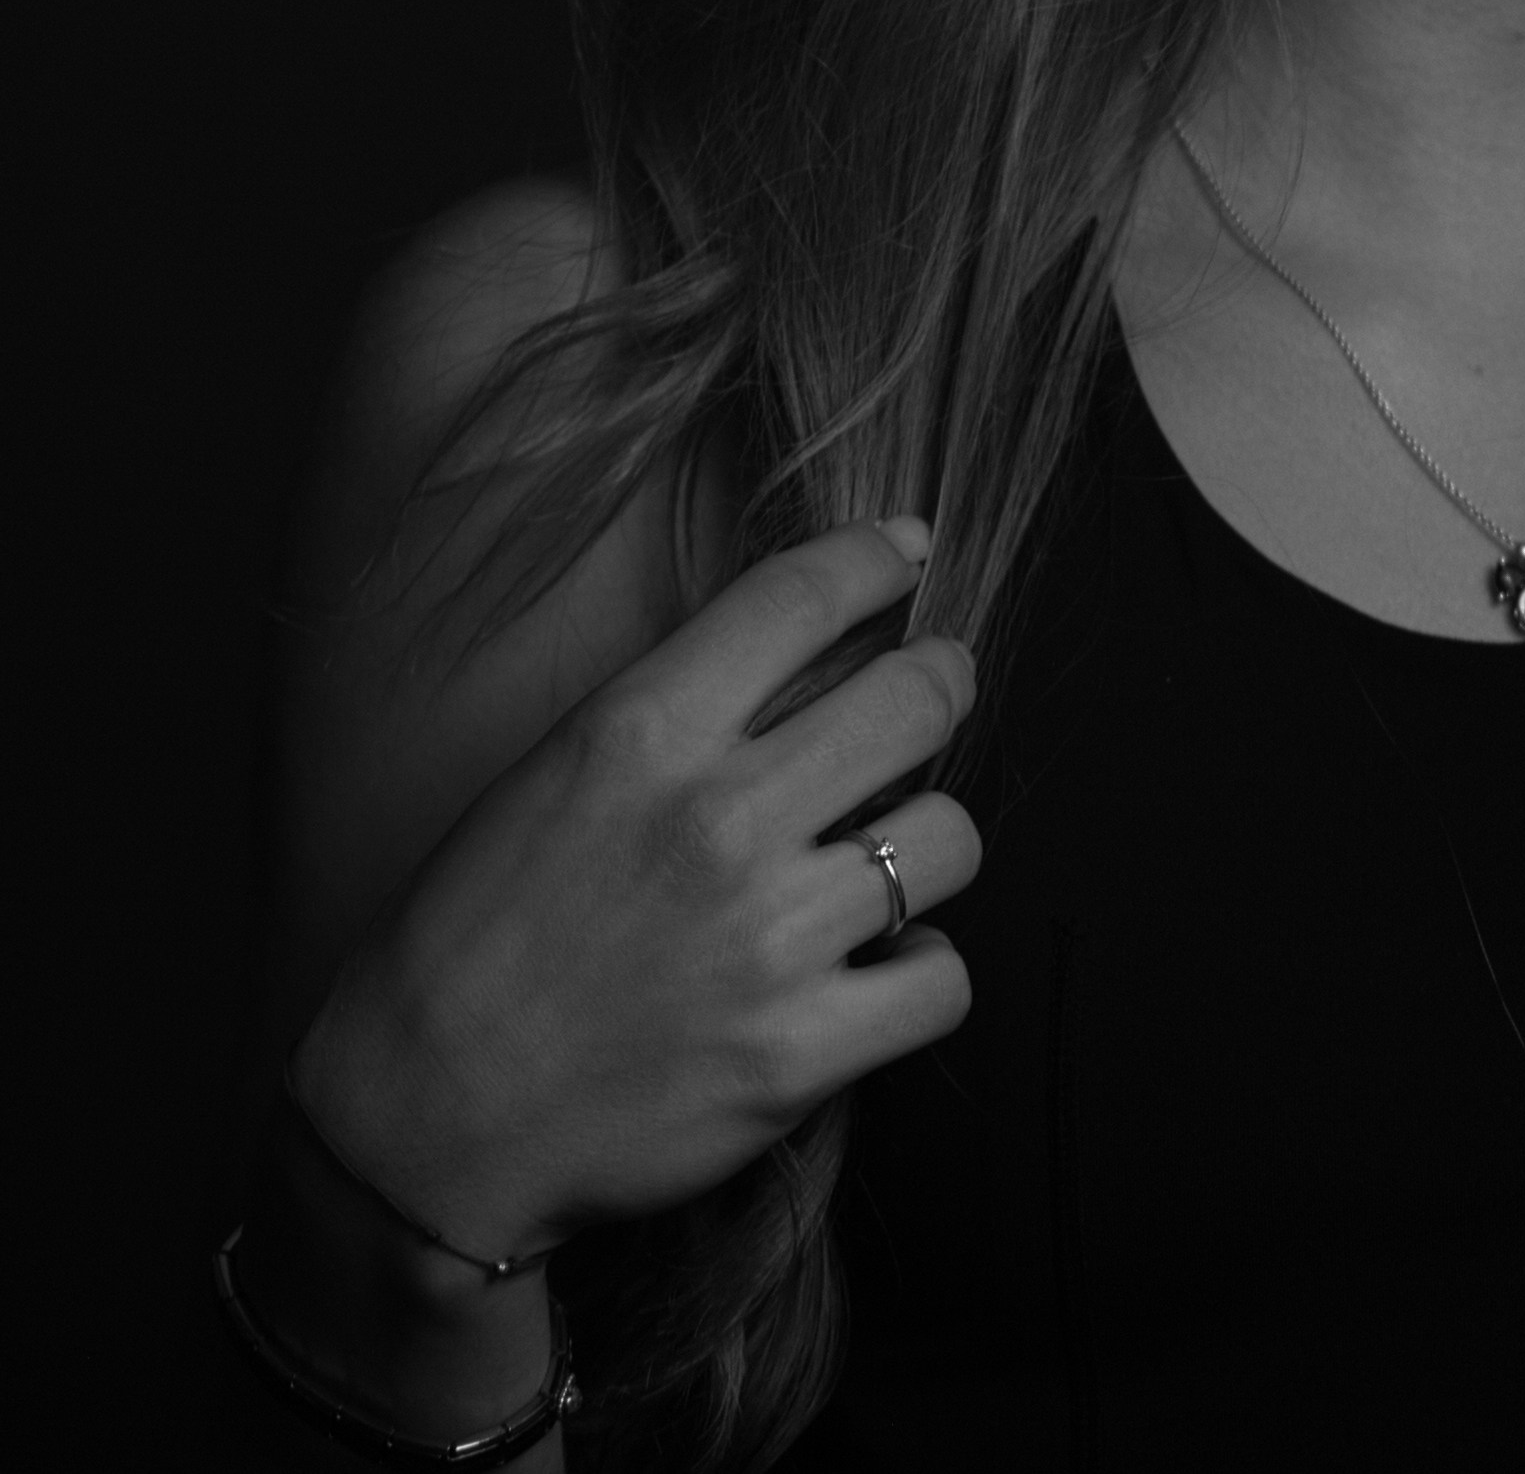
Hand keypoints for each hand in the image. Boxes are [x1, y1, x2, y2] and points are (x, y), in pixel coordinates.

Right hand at [289, 518, 980, 1256]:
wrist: (418, 1124)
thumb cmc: (476, 939)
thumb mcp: (550, 777)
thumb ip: (677, 710)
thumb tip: (812, 648)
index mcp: (639, 734)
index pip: (803, 596)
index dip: (878, 559)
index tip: (907, 555)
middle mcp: (717, 821)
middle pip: (920, 699)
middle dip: (939, 690)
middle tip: (925, 705)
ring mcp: (768, 940)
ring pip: (951, 838)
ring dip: (926, 848)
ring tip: (878, 867)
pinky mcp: (797, 1054)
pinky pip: (944, 978)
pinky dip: (920, 972)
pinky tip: (874, 970)